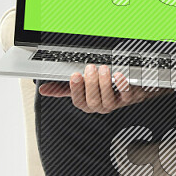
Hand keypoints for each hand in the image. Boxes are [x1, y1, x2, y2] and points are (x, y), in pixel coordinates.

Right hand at [37, 64, 168, 112]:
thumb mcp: (83, 88)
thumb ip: (64, 89)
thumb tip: (44, 90)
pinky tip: (119, 75)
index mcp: (88, 104)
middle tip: (90, 68)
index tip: (75, 76)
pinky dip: (123, 85)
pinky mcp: (130, 98)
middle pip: (93, 101)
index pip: (78, 101)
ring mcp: (116, 103)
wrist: (130, 90)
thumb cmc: (104, 88)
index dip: (76, 90)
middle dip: (91, 85)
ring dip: (105, 84)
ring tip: (103, 69)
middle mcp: (101, 106)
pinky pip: (127, 95)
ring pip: (108, 100)